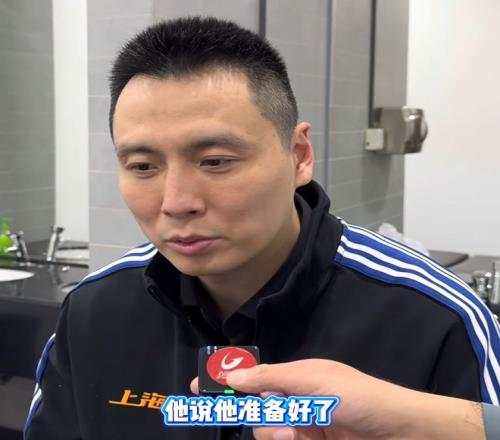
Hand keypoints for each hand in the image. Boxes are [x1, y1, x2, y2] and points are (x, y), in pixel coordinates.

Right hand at [190, 359, 484, 439]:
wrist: (398, 432)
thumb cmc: (357, 398)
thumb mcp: (313, 381)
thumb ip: (271, 378)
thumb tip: (233, 374)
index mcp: (296, 378)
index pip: (254, 378)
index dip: (228, 382)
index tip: (199, 387)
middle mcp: (296, 402)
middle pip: (258, 414)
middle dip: (267, 422)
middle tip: (289, 426)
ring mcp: (304, 428)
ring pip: (269, 434)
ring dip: (281, 435)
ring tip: (304, 433)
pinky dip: (286, 439)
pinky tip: (306, 438)